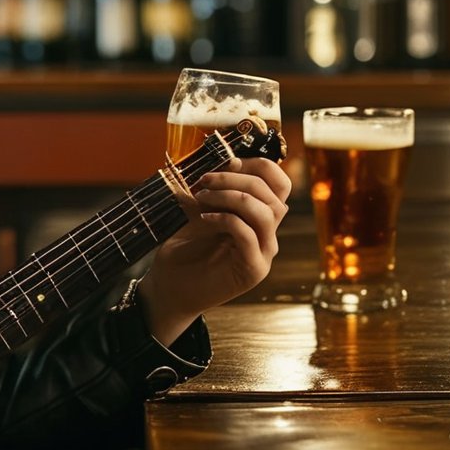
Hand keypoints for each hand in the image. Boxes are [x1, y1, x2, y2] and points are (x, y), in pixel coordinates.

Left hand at [137, 156, 290, 345]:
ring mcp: (263, 253)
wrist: (170, 289)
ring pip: (267, 213)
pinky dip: (225, 219)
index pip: (279, 184)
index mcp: (257, 217)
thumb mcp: (194, 210)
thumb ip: (208, 189)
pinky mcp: (252, 270)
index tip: (227, 161)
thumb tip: (214, 160)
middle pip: (275, 195)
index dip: (258, 166)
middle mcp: (267, 234)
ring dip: (232, 196)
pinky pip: (248, 235)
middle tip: (204, 179)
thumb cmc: (182, 249)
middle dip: (238, 178)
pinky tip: (203, 219)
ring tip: (202, 196)